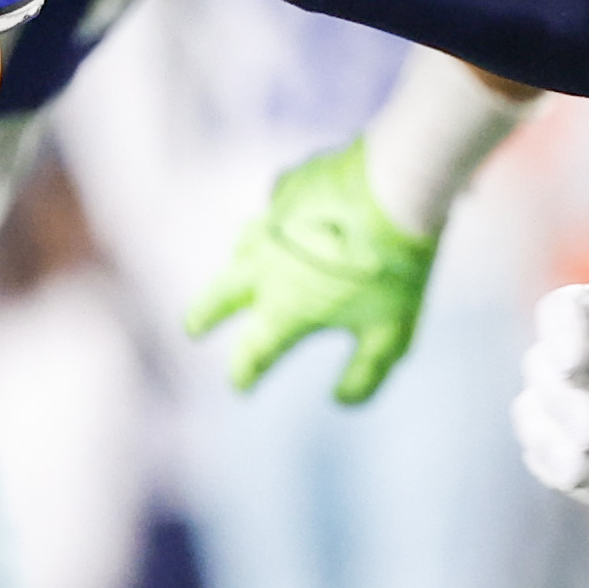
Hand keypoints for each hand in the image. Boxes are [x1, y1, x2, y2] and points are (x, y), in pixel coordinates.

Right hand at [193, 140, 434, 402]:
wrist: (394, 188)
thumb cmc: (394, 269)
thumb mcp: (389, 335)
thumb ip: (364, 374)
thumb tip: (342, 401)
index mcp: (286, 307)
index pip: (254, 351)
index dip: (244, 373)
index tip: (239, 386)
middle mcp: (266, 265)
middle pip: (221, 295)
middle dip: (205, 315)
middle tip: (193, 327)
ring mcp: (273, 221)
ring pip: (241, 246)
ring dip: (235, 264)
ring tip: (237, 269)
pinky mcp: (290, 186)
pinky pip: (274, 205)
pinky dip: (276, 217)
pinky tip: (284, 215)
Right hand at [512, 281, 588, 507]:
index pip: (562, 310)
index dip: (557, 335)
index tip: (573, 366)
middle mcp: (583, 353)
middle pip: (542, 369)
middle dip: (563, 405)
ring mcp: (575, 400)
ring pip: (533, 415)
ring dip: (553, 446)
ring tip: (588, 471)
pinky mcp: (580, 446)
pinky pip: (547, 460)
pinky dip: (566, 479)